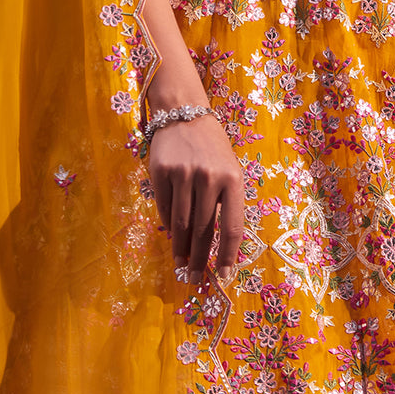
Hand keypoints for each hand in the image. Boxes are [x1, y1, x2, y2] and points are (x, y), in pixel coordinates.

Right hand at [149, 113, 243, 284]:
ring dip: (181, 249)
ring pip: (181, 224)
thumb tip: (215, 245)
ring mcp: (184, 175)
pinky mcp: (161, 172)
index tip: (222, 276)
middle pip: (203, 230)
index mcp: (233, 179)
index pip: (232, 227)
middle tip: (193, 279)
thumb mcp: (229, 169)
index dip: (227, 256)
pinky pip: (164, 208)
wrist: (184, 114)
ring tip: (180, 265)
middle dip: (199, 259)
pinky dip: (167, 226)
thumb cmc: (212, 147)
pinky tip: (170, 236)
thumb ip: (225, 202)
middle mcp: (209, 177)